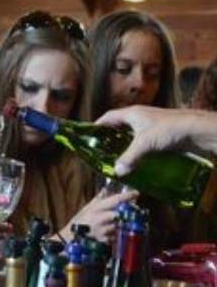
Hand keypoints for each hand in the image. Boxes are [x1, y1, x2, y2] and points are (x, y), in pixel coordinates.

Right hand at [65, 190, 138, 241]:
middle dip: (127, 212)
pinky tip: (114, 231)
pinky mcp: (105, 240)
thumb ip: (99, 199)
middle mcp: (101, 219)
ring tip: (121, 221)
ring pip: (121, 225)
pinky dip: (118, 233)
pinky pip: (117, 235)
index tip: (136, 193)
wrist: (71, 238)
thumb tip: (107, 189)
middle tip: (132, 210)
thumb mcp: (87, 208)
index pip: (116, 200)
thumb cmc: (79, 221)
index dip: (127, 196)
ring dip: (123, 223)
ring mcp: (104, 231)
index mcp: (96, 208)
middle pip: (122, 213)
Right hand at [96, 106, 216, 175]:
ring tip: (116, 158)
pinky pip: (145, 143)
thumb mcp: (144, 144)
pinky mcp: (162, 135)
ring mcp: (152, 127)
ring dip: (125, 146)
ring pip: (133, 136)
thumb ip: (129, 158)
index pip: (109, 117)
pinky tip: (137, 161)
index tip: (89, 136)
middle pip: (120, 127)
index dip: (98, 125)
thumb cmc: (169, 129)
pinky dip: (139, 151)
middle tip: (101, 151)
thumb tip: (116, 172)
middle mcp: (141, 118)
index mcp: (132, 114)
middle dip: (110, 138)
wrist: (197, 130)